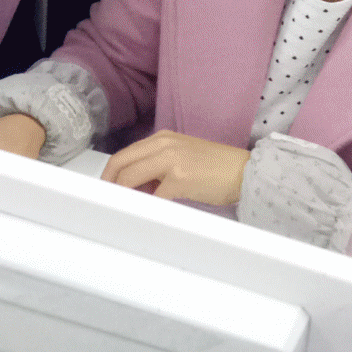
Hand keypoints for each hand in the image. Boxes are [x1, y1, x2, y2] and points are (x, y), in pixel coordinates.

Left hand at [100, 130, 249, 205]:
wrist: (245, 172)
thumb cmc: (218, 168)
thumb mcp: (183, 158)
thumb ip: (158, 166)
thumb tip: (136, 187)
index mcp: (163, 138)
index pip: (125, 154)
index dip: (110, 173)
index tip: (107, 188)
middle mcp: (164, 144)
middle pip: (121, 163)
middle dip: (108, 183)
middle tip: (105, 200)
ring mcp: (172, 160)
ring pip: (131, 177)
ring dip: (123, 194)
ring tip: (122, 206)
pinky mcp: (180, 179)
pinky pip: (152, 196)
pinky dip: (145, 205)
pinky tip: (145, 213)